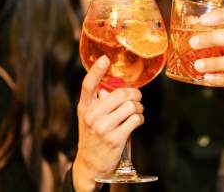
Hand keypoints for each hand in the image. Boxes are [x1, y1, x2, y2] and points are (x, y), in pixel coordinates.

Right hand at [72, 56, 144, 191]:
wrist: (90, 165)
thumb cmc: (92, 137)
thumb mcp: (89, 118)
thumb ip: (99, 103)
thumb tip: (112, 90)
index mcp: (84, 108)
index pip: (88, 85)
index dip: (96, 71)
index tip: (105, 59)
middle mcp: (91, 116)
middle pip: (119, 94)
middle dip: (134, 94)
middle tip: (137, 97)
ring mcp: (103, 128)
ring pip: (130, 106)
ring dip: (139, 107)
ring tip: (136, 111)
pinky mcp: (115, 139)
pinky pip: (136, 119)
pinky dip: (140, 118)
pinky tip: (136, 121)